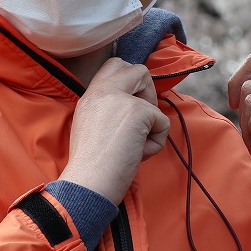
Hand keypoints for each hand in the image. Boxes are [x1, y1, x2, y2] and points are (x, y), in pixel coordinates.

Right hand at [59, 58, 169, 202]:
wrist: (87, 185)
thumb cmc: (91, 166)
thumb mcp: (92, 126)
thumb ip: (110, 109)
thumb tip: (140, 107)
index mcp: (91, 94)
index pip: (115, 65)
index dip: (131, 82)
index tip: (131, 106)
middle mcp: (104, 90)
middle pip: (138, 70)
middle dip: (147, 92)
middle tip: (139, 120)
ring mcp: (121, 98)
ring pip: (154, 99)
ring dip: (151, 124)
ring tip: (133, 145)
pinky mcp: (139, 111)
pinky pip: (163, 122)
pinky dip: (155, 142)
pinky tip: (137, 154)